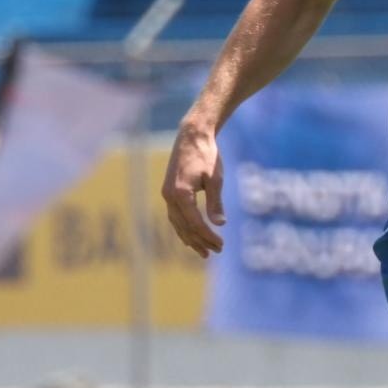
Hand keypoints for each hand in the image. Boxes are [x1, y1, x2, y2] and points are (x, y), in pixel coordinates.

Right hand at [162, 121, 225, 256]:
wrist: (192, 135)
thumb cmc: (207, 155)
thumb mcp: (215, 179)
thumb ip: (215, 202)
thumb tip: (219, 224)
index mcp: (181, 194)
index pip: (195, 223)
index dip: (208, 236)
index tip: (221, 245)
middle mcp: (170, 196)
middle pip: (184, 227)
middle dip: (200, 241)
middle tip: (216, 251)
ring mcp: (167, 194)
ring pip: (177, 223)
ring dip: (190, 238)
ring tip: (203, 252)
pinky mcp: (168, 191)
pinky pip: (174, 216)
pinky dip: (182, 228)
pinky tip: (191, 236)